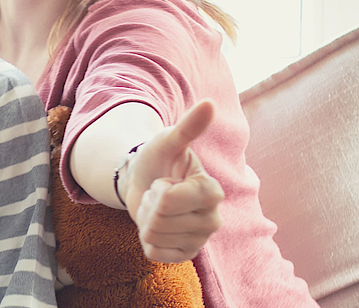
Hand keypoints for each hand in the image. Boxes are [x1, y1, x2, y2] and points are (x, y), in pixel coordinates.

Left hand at [122, 100, 224, 262]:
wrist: (145, 182)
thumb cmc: (159, 160)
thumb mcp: (168, 141)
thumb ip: (188, 127)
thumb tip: (208, 104)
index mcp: (212, 192)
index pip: (169, 200)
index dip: (157, 190)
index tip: (166, 181)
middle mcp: (213, 219)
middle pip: (159, 220)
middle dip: (149, 205)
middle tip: (158, 195)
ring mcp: (201, 239)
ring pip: (154, 237)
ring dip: (146, 220)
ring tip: (157, 208)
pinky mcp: (186, 255)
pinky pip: (154, 254)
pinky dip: (146, 240)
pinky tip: (157, 226)